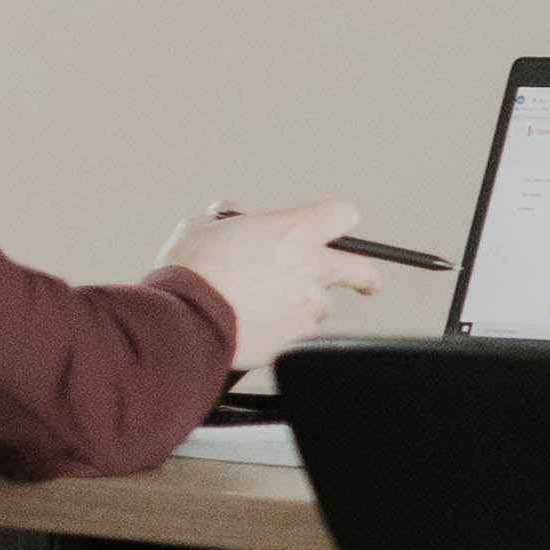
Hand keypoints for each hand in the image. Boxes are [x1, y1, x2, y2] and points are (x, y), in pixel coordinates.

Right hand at [162, 199, 382, 375]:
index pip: (343, 215)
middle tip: (366, 284)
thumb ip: (224, 219)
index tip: (338, 231)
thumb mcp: (201, 228)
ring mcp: (309, 305)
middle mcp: (312, 267)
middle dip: (365, 277)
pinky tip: (258, 326)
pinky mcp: (298, 337)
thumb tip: (225, 213)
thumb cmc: (191, 271)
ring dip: (304, 304)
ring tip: (266, 306)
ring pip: (321, 304)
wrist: (183, 319)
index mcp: (295, 230)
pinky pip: (301, 332)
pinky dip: (285, 330)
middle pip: (362, 269)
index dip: (338, 222)